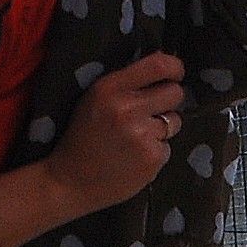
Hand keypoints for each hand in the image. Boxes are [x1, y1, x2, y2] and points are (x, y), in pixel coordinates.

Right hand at [42, 51, 185, 216]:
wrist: (71, 181)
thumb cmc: (83, 138)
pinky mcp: (152, 158)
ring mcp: (142, 135)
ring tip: (137, 139)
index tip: (176, 74)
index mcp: (110, 88)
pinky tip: (135, 158)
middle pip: (175, 93)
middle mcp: (128, 108)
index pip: (158, 65)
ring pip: (174, 121)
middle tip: (156, 110)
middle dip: (170, 100)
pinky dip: (155, 152)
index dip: (175, 68)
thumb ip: (124, 85)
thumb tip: (162, 72)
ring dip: (161, 129)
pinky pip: (167, 147)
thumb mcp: (94, 99)